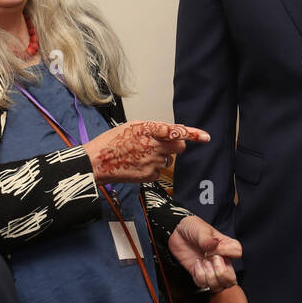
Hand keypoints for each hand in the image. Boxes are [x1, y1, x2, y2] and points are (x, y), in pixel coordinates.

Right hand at [84, 121, 209, 183]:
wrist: (96, 162)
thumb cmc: (111, 142)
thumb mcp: (132, 126)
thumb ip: (153, 129)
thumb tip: (170, 133)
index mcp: (148, 129)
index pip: (176, 130)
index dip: (193, 134)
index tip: (205, 137)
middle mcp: (153, 145)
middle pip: (179, 147)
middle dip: (175, 146)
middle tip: (160, 146)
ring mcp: (152, 162)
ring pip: (168, 160)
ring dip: (160, 157)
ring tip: (140, 156)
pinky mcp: (149, 176)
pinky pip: (159, 172)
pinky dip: (152, 169)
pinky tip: (137, 165)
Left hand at [168, 216, 239, 291]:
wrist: (176, 232)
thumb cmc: (192, 228)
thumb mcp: (200, 229)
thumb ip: (207, 238)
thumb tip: (214, 245)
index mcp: (226, 246)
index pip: (237, 253)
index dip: (226, 252)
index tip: (214, 247)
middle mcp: (221, 260)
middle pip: (231, 279)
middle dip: (221, 274)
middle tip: (211, 260)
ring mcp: (211, 269)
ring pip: (219, 286)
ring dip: (209, 277)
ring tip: (203, 263)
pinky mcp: (199, 274)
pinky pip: (203, 284)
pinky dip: (199, 276)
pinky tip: (196, 265)